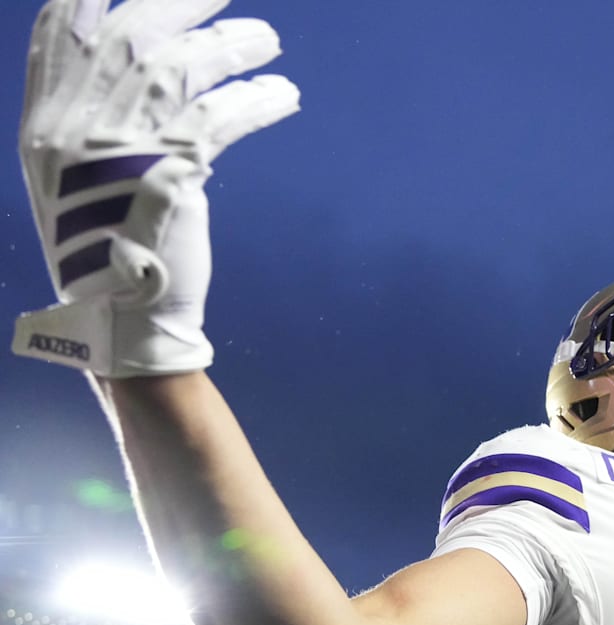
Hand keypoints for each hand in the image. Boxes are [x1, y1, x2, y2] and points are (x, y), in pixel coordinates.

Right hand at [13, 0, 298, 376]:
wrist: (125, 318)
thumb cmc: (110, 245)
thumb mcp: (80, 175)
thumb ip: (96, 116)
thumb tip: (146, 58)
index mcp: (44, 123)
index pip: (59, 31)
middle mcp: (72, 129)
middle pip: (126, 35)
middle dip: (178, 3)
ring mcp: (118, 151)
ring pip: (179, 68)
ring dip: (231, 47)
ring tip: (269, 41)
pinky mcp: (170, 175)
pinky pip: (219, 117)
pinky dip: (256, 100)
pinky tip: (284, 94)